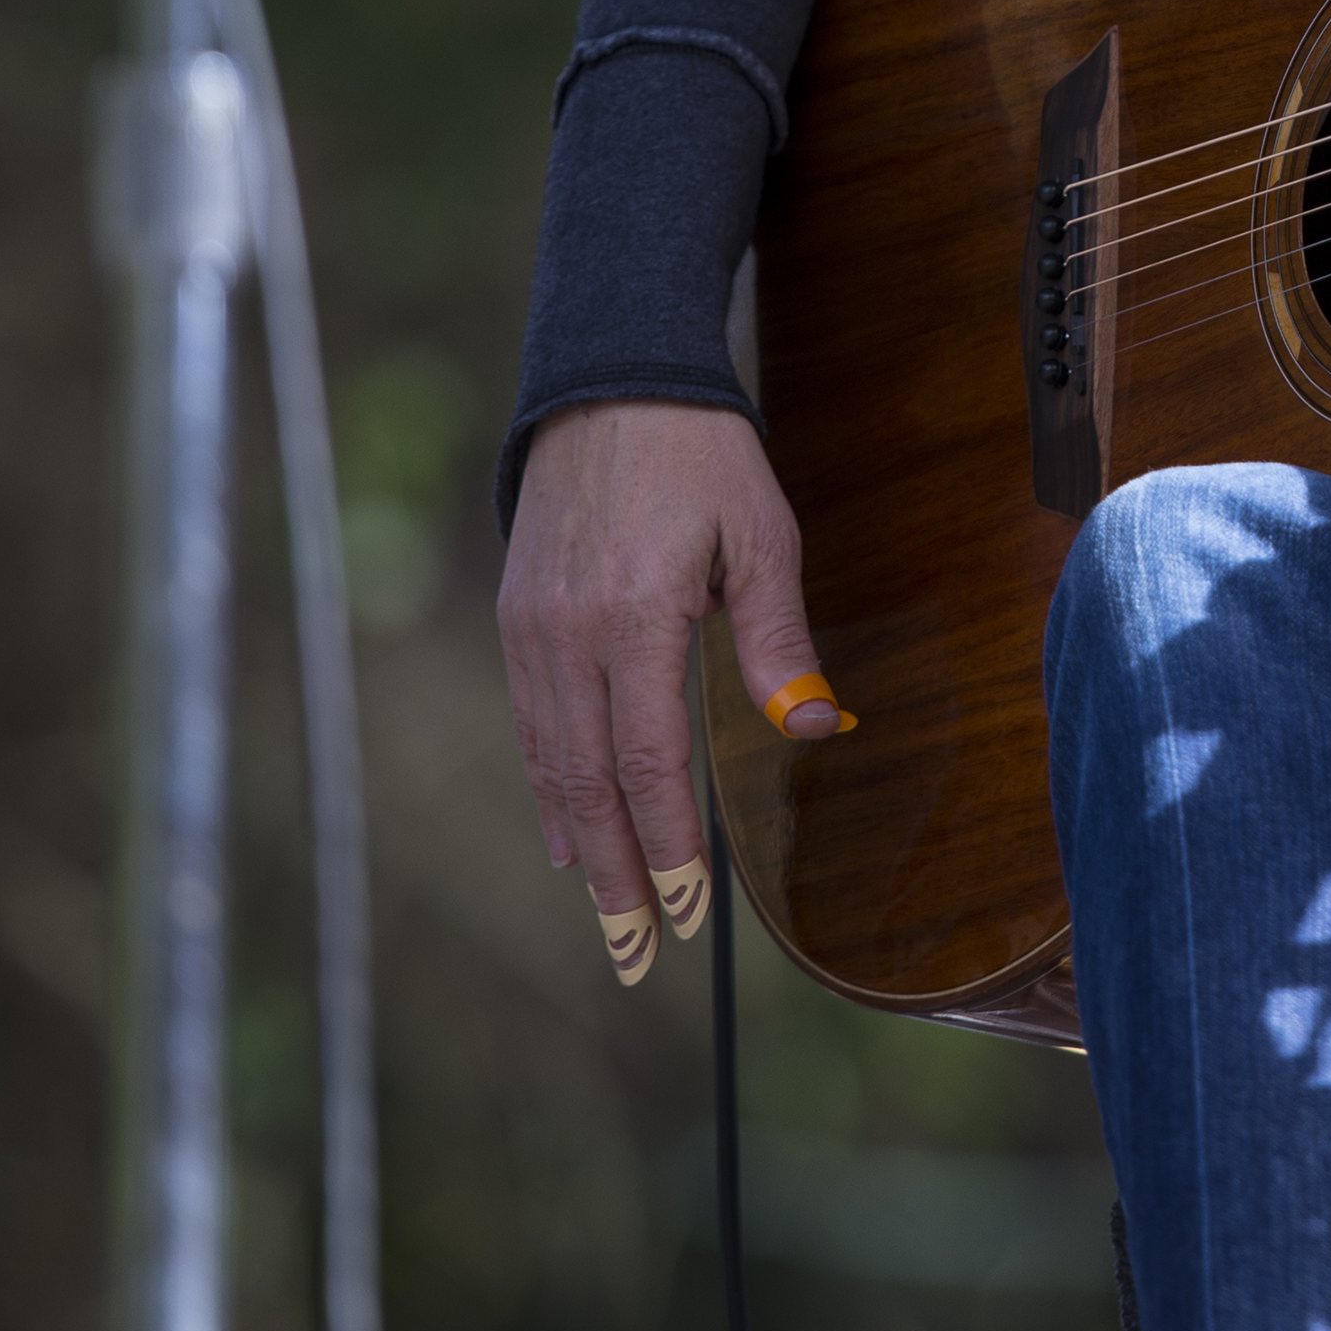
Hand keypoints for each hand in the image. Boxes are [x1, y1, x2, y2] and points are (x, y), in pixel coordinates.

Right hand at [496, 399, 840, 989]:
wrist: (614, 381)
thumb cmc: (703, 457)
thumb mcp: (759, 536)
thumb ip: (776, 640)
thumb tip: (813, 728)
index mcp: (635, 617)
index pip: (648, 762)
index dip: (669, 844)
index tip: (690, 911)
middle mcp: (569, 635)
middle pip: (587, 785)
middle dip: (616, 876)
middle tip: (639, 949)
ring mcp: (532, 629)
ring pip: (550, 762)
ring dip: (577, 843)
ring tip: (607, 906)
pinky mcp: (516, 618)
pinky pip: (531, 722)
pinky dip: (550, 785)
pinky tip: (566, 825)